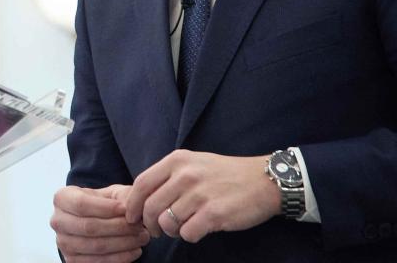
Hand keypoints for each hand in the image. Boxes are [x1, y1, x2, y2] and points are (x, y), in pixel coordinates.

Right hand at [51, 184, 150, 261]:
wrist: (93, 221)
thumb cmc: (103, 205)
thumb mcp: (111, 194)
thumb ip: (122, 196)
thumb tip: (131, 208)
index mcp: (62, 198)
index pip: (82, 204)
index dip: (106, 208)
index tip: (126, 210)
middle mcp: (57, 221)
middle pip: (89, 227)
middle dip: (118, 228)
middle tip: (140, 227)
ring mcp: (63, 243)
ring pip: (95, 246)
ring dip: (123, 243)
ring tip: (141, 238)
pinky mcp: (72, 260)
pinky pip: (97, 262)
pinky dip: (119, 258)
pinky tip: (134, 250)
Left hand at [124, 150, 281, 242]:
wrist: (264, 181)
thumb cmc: (225, 175)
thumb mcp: (193, 164)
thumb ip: (168, 177)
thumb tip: (141, 199)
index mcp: (177, 161)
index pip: (141, 184)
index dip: (133, 205)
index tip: (133, 217)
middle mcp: (186, 175)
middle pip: (151, 207)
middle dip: (150, 224)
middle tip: (157, 230)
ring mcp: (200, 194)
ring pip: (168, 223)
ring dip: (172, 231)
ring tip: (183, 227)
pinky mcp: (214, 213)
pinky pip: (188, 234)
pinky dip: (190, 236)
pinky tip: (199, 229)